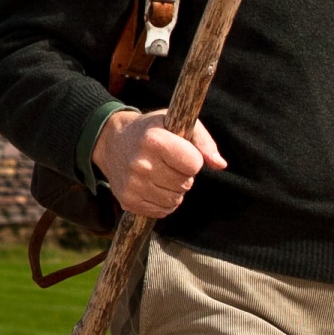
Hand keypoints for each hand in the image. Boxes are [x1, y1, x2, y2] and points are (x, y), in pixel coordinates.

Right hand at [92, 107, 223, 221]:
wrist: (112, 142)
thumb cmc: (152, 130)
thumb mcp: (176, 123)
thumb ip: (203, 141)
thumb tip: (220, 165)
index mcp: (153, 140)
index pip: (194, 164)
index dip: (193, 159)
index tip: (181, 151)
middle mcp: (140, 164)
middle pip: (185, 184)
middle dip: (183, 175)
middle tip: (169, 163)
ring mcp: (132, 185)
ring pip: (175, 201)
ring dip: (175, 191)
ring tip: (161, 174)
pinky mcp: (127, 201)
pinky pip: (162, 211)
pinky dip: (163, 202)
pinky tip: (153, 186)